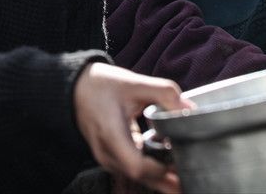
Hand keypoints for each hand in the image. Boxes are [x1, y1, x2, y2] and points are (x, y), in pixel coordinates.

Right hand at [73, 63, 189, 193]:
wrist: (76, 87)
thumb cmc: (102, 84)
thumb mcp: (136, 83)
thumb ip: (165, 93)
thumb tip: (190, 109)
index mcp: (112, 134)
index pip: (136, 166)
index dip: (160, 172)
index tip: (181, 168)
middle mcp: (106, 151)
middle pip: (139, 176)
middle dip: (165, 182)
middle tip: (189, 179)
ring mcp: (106, 156)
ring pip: (135, 175)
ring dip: (158, 177)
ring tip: (183, 174)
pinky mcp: (110, 155)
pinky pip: (131, 168)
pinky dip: (149, 169)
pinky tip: (168, 165)